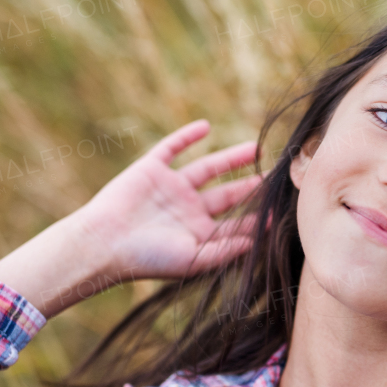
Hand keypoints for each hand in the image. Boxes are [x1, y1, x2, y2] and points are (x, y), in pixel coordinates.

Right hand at [73, 119, 263, 280]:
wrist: (104, 244)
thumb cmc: (148, 259)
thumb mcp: (194, 259)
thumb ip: (226, 249)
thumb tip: (259, 242)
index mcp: (198, 233)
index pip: (236, 222)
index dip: (258, 217)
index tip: (283, 209)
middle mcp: (188, 209)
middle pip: (228, 193)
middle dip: (251, 185)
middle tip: (277, 175)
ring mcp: (170, 188)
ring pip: (207, 168)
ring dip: (230, 158)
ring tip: (255, 149)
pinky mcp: (151, 169)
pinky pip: (172, 148)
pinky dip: (187, 136)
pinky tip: (206, 127)